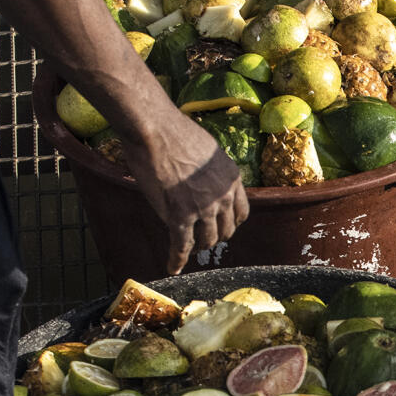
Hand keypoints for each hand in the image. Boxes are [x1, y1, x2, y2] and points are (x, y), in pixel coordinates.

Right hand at [118, 109, 249, 272]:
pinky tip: (172, 267)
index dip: (230, 223)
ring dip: (197, 246)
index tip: (221, 226)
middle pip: (225, 230)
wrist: (154, 128)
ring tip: (187, 249)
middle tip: (201, 239)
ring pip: (206, 240)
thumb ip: (210, 174)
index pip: (241, 212)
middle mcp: (223, 196)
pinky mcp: (180, 214)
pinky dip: (177, 259)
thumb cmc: (174, 131)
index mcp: (232, 179)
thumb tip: (202, 186)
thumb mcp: (207, 152)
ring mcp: (203, 207)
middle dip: (214, 236)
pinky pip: (181, 245)